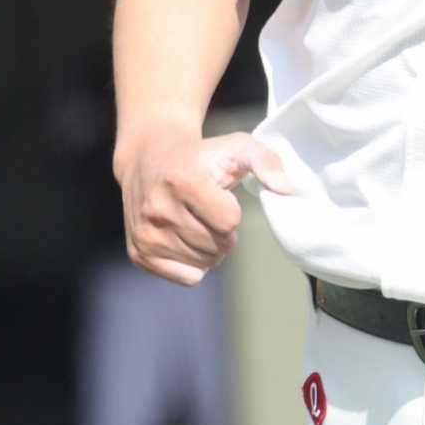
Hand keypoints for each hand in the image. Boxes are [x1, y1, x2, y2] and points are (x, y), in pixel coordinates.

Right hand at [116, 128, 291, 285]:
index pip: (229, 221)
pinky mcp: (139, 253)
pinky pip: (188, 278)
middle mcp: (158, 209)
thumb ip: (266, 161)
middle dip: (223, 231)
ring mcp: (146, 234)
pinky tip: (184, 238)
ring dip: (210, 247)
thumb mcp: (236, 146)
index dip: (232, 210)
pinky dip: (194, 264)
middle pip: (218, 245)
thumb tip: (285, 190)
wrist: (149, 160)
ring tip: (197, 221)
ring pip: (205, 263)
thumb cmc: (202, 156)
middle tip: (208, 210)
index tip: (219, 195)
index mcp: (181, 181)